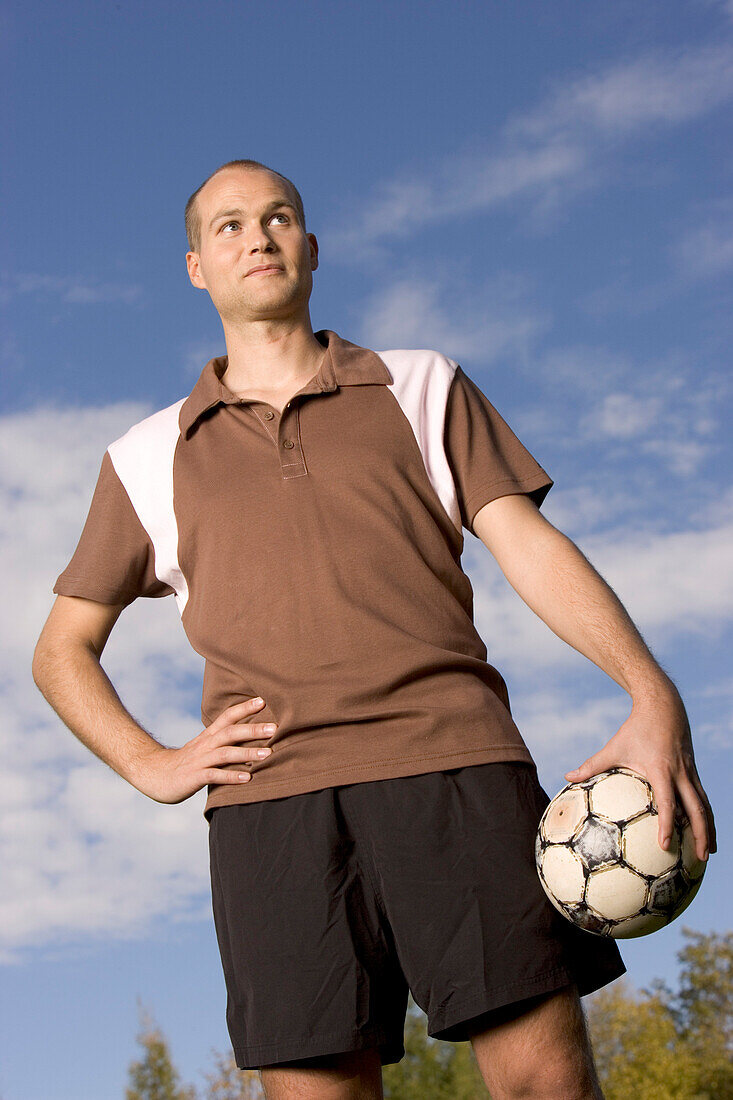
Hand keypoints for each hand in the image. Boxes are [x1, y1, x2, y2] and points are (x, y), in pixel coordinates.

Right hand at [136, 697, 276, 804]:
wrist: (155, 775)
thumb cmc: (186, 763)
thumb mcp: (204, 748)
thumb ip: (224, 743)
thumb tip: (251, 738)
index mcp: (208, 736)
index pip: (227, 717)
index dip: (244, 708)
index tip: (263, 700)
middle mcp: (205, 745)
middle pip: (230, 732)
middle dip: (253, 729)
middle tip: (275, 727)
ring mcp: (199, 760)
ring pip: (225, 753)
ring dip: (247, 753)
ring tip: (268, 753)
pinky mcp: (194, 777)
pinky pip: (214, 776)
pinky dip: (231, 776)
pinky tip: (247, 778)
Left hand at [564, 688, 715, 862]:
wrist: (664, 706)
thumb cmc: (635, 728)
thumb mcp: (613, 747)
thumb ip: (592, 765)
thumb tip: (567, 778)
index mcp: (660, 770)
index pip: (667, 802)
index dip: (666, 824)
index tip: (664, 845)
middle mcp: (680, 773)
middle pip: (696, 808)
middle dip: (700, 834)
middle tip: (701, 859)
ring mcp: (690, 773)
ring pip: (705, 805)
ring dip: (708, 829)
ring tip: (709, 853)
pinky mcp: (694, 771)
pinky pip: (703, 797)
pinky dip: (706, 815)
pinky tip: (706, 831)